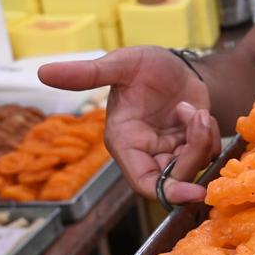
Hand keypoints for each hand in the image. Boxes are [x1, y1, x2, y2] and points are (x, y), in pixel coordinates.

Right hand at [38, 46, 221, 204]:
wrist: (175, 63)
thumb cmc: (144, 65)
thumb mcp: (120, 65)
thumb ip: (88, 73)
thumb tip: (43, 71)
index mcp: (124, 142)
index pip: (143, 182)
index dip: (168, 191)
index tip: (194, 191)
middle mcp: (146, 153)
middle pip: (175, 178)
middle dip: (194, 152)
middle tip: (198, 116)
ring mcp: (170, 152)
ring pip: (195, 166)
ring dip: (203, 138)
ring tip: (195, 109)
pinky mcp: (190, 146)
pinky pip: (208, 153)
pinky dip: (210, 134)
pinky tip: (200, 113)